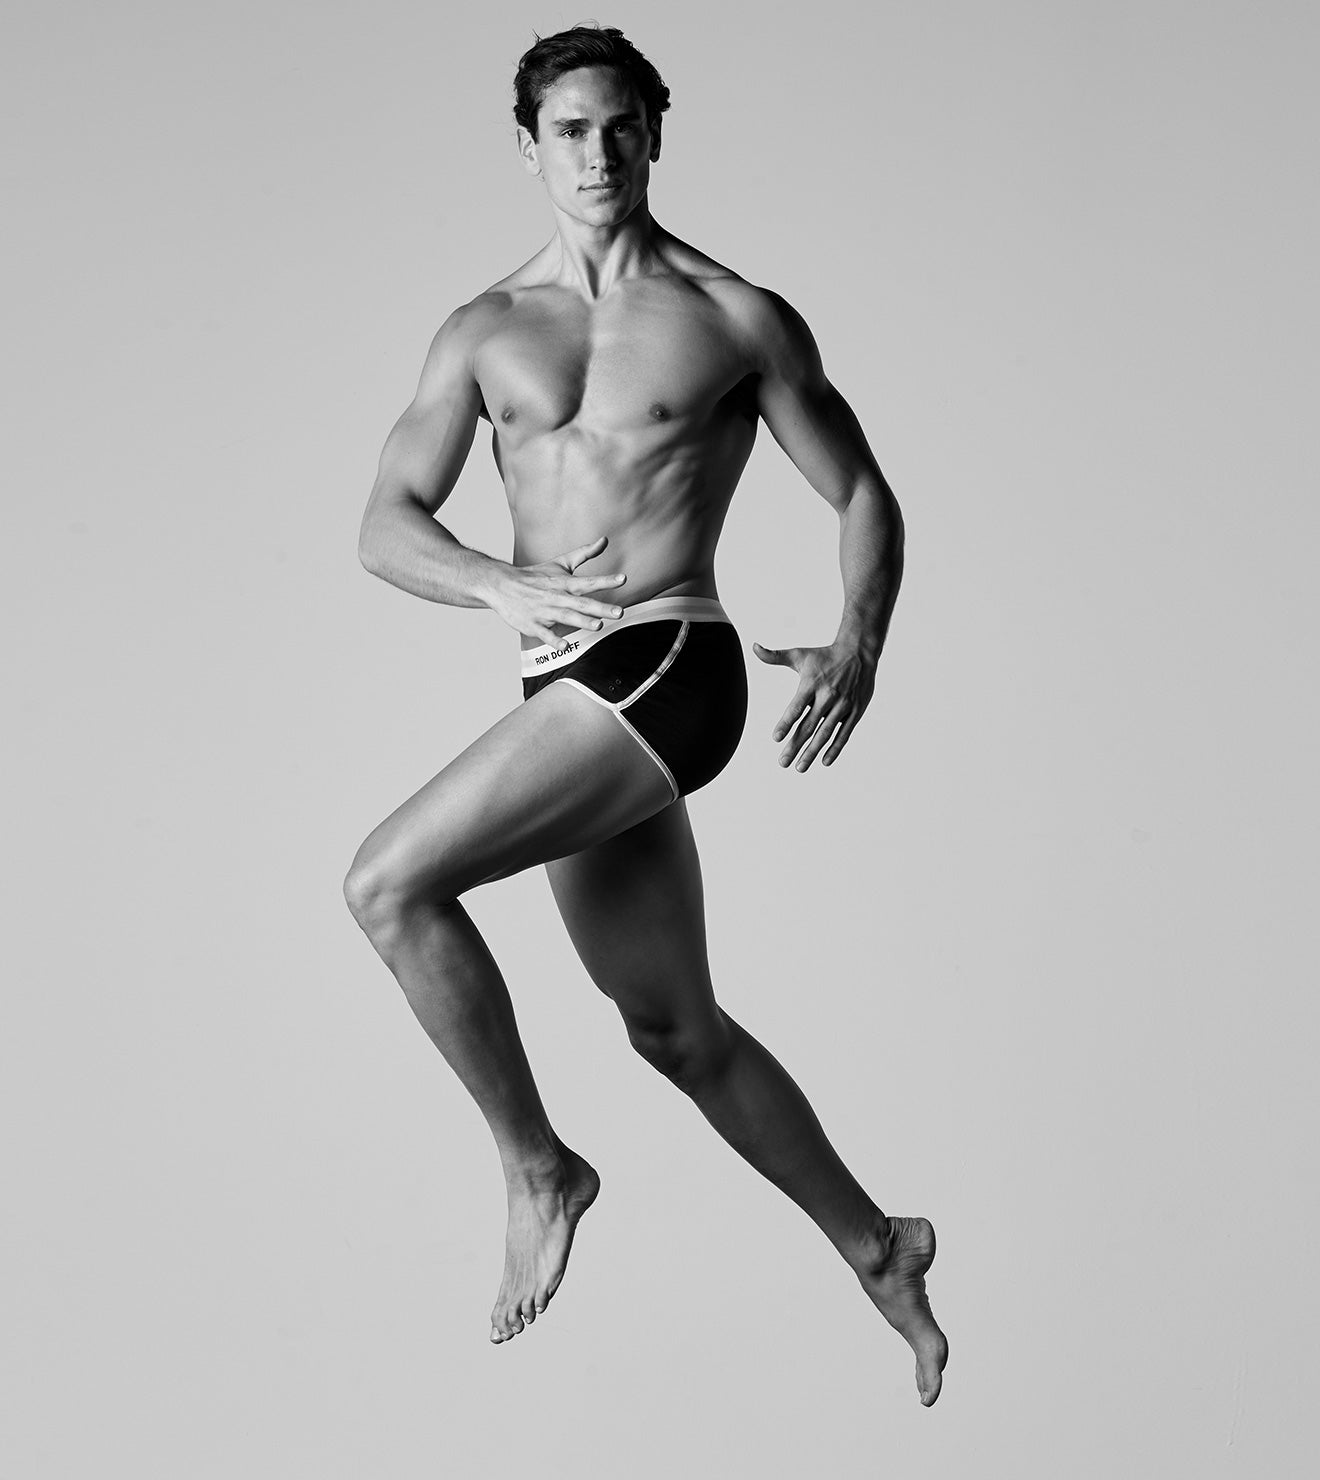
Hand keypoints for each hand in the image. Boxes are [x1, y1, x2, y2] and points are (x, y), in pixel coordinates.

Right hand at [486, 537, 626, 643]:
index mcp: (564, 582)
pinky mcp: (532, 625)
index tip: (623, 579)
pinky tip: (565, 645)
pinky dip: (553, 639)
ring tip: (598, 626)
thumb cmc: (535, 576)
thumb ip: (585, 553)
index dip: (606, 580)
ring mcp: (544, 611)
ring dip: (581, 621)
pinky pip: (544, 633)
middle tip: (619, 612)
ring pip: (565, 617)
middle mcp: (556, 596)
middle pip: (581, 602)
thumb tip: (605, 540)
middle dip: (601, 608)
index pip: (588, 581)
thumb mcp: (560, 563)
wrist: (501, 585)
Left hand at [753, 640, 876, 770]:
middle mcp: (828, 695)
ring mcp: (843, 705)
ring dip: (812, 752)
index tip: (775, 738)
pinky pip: (844, 734)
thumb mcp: (800, 654)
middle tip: (782, 762)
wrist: (859, 652)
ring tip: (800, 767)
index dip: (786, 723)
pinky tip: (824, 761)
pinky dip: (835, 748)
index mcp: (812, 683)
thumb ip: (775, 656)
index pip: (796, 707)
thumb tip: (754, 647)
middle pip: (809, 726)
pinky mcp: (855, 711)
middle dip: (795, 746)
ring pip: (825, 733)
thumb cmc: (825, 656)